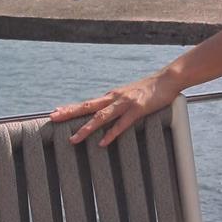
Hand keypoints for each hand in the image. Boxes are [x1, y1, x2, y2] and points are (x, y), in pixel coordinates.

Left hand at [49, 70, 180, 145]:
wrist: (168, 79)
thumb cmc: (150, 89)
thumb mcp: (130, 95)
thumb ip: (119, 103)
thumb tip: (109, 112)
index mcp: (112, 96)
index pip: (88, 103)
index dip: (71, 108)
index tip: (56, 112)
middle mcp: (115, 98)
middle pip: (88, 106)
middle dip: (70, 113)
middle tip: (53, 118)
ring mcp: (126, 103)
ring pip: (102, 116)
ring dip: (86, 128)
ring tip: (74, 139)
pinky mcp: (138, 108)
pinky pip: (122, 123)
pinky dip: (111, 133)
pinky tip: (103, 142)